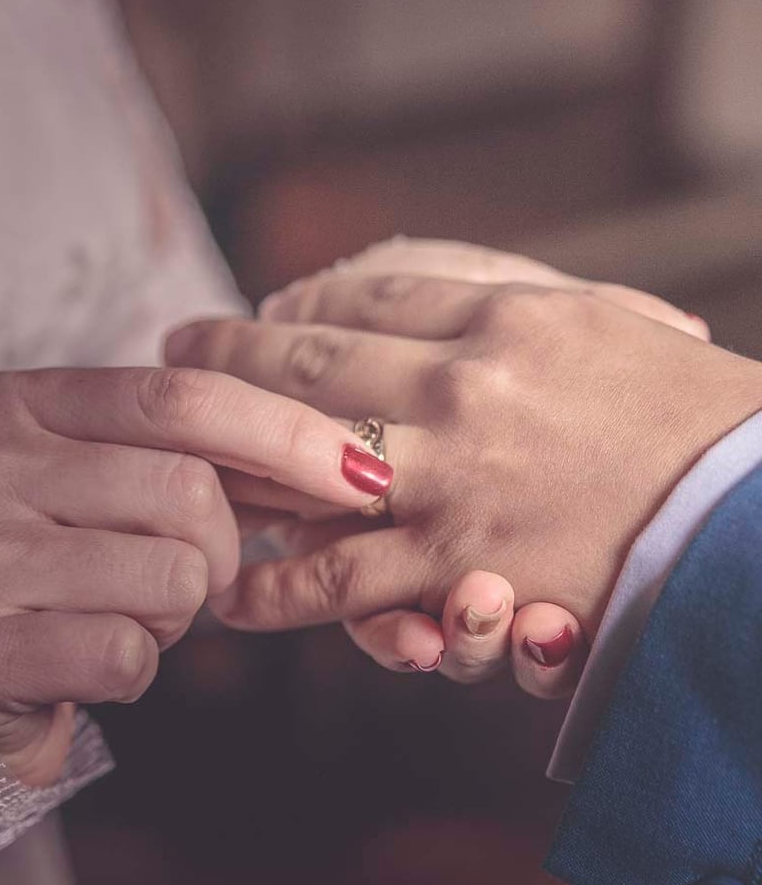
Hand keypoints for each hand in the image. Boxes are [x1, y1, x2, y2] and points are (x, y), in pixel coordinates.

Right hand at [0, 366, 389, 784]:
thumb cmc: (12, 537)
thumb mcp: (67, 465)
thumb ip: (166, 452)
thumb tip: (315, 459)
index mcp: (28, 406)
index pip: (184, 400)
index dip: (287, 433)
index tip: (361, 470)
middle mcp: (1, 466)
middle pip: (190, 492)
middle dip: (221, 546)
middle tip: (185, 570)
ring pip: (173, 578)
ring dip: (175, 612)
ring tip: (118, 611)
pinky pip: (126, 654)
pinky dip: (130, 666)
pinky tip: (82, 659)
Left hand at [167, 249, 739, 694]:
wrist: (750, 516)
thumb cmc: (691, 415)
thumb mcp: (605, 326)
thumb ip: (516, 310)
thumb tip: (438, 308)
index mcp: (505, 317)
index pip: (366, 297)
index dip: (301, 301)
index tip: (262, 308)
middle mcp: (464, 387)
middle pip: (310, 362)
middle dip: (230, 355)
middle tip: (180, 349)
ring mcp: (453, 479)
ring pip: (304, 464)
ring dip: (233, 461)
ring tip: (184, 460)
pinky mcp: (458, 566)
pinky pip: (342, 579)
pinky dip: (281, 587)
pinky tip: (236, 587)